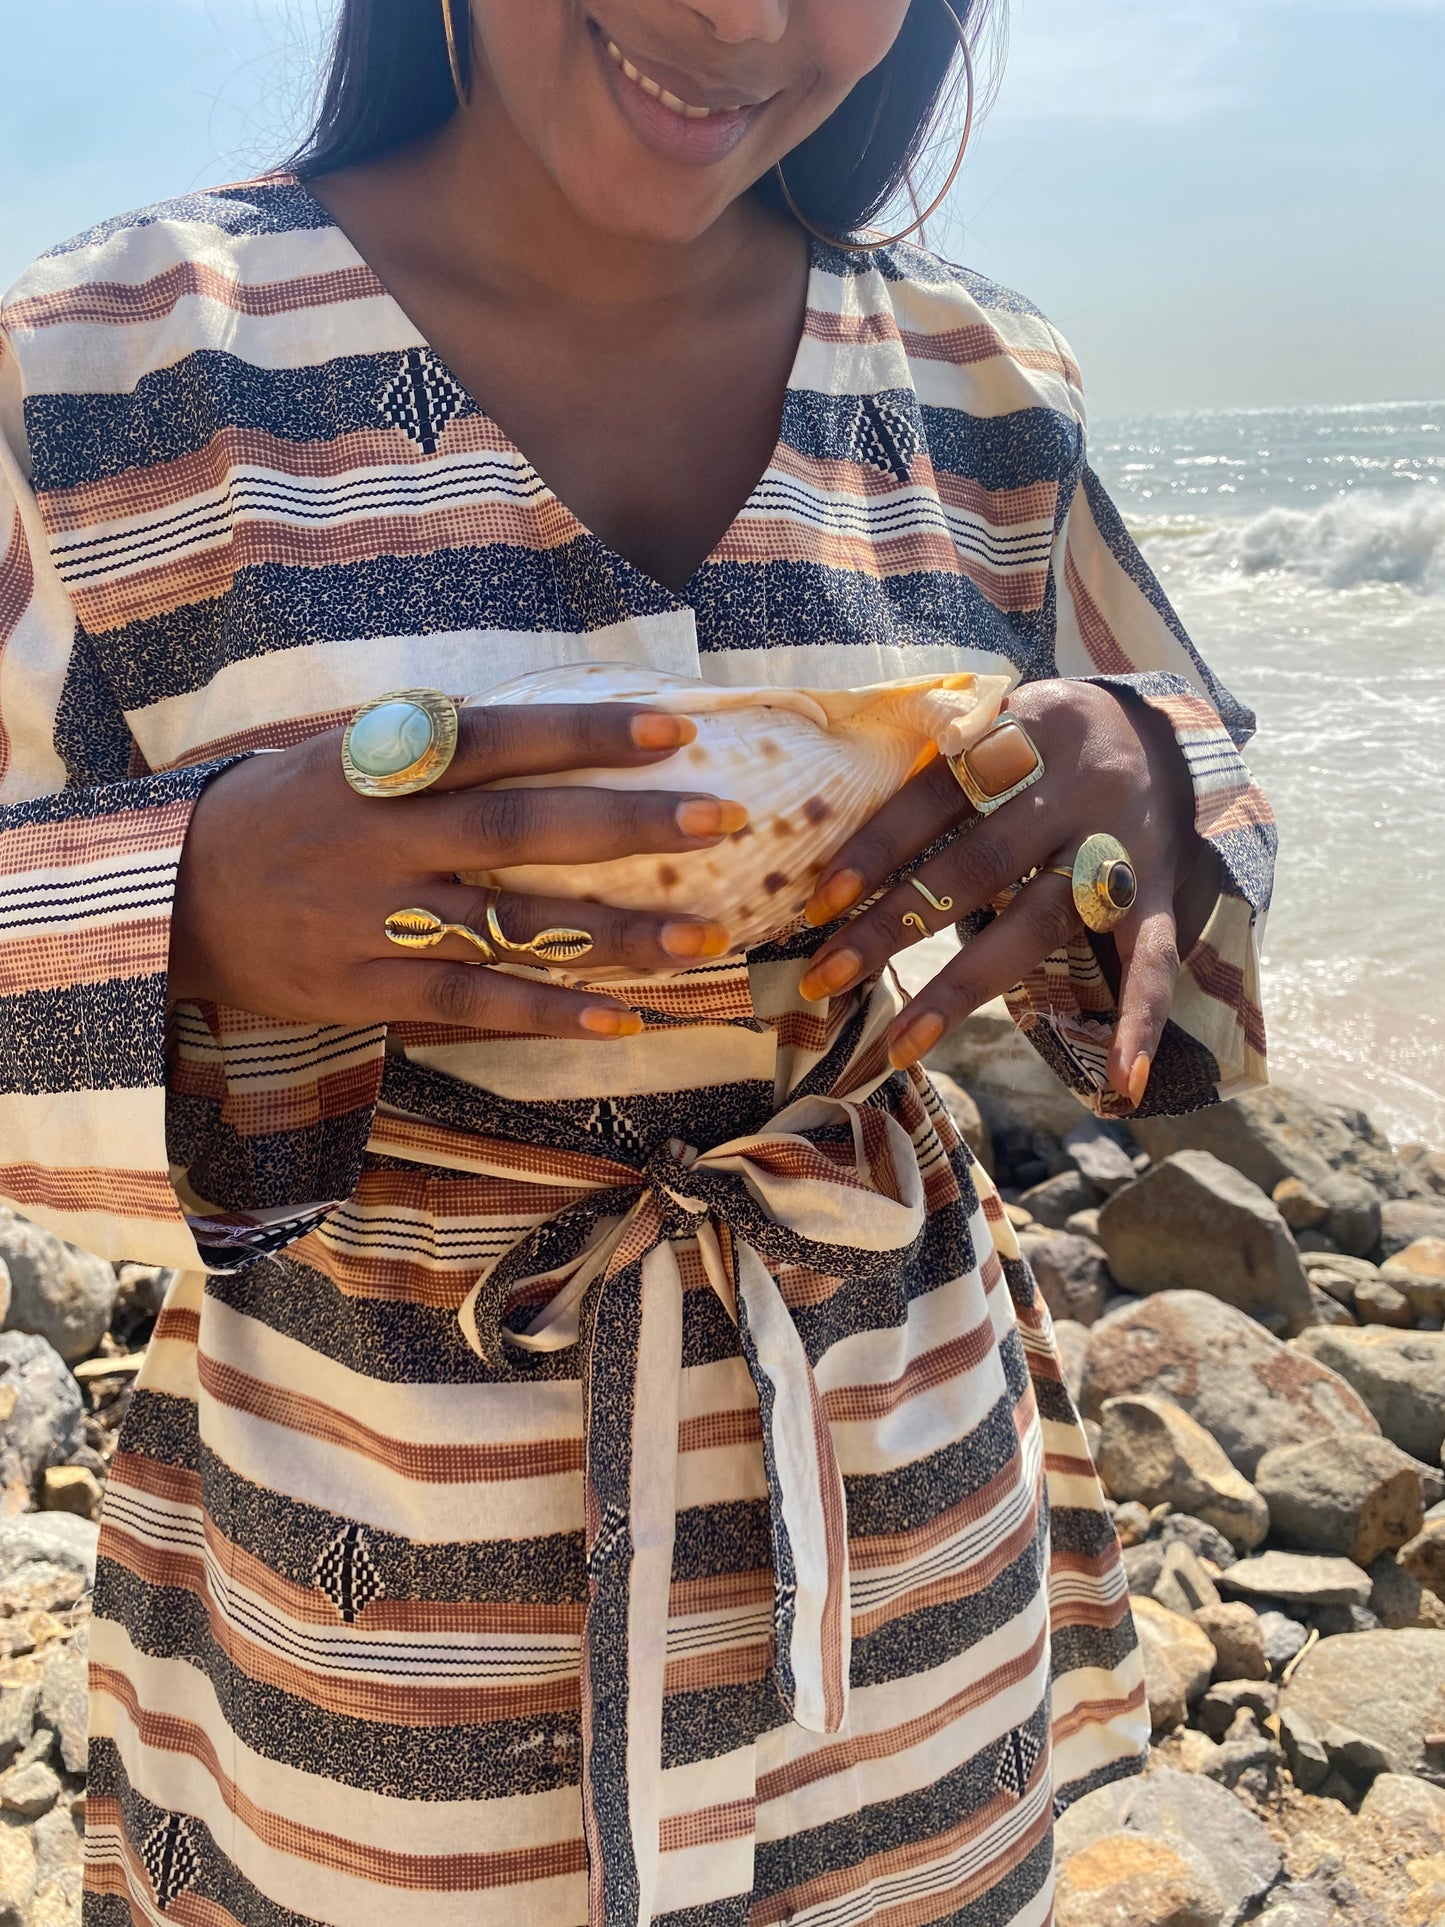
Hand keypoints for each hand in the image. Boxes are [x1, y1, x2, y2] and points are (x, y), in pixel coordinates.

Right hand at [170, 704, 747, 1037]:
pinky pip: (473, 1003)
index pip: (501, 741)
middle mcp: (387, 840)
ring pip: (513, 927)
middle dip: (630, 827)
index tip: (675, 732)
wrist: (170, 895)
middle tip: (722, 823)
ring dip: (617, 937)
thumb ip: (439, 748)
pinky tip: (623, 1019)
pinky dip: (550, 1012)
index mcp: (384, 769)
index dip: (587, 734)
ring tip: (707, 939)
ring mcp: (377, 920)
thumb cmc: (284, 813)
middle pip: (523, 830)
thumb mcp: (346, 755)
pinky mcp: (368, 988)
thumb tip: (555, 730)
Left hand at [797, 680, 1207, 1104]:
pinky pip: (1153, 961)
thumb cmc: (1042, 740)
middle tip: (825, 978)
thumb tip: (828, 831)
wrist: (1161, 734)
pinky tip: (1118, 1084)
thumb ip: (933, 765)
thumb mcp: (994, 720)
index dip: (874, 850)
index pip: (933, 796)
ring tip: (902, 1045)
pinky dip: (1141, 1021)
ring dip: (963, 988)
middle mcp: (1078, 788)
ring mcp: (1120, 846)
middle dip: (893, 927)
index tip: (816, 905)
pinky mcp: (1156, 891)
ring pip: (1037, 924)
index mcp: (1027, 733)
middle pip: (976, 866)